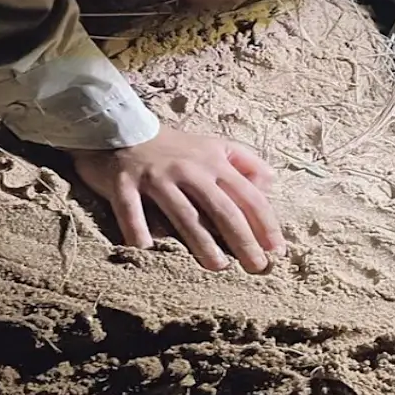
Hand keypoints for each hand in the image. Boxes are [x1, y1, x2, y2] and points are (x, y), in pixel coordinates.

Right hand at [71, 126, 284, 272]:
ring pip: (183, 213)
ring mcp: (155, 177)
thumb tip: (269, 185)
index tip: (277, 249)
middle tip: (257, 267)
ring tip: (218, 267)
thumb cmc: (173, 146)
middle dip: (243, 240)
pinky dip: (137, 230)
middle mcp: (189, 169)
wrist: (117, 126)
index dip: (266, 223)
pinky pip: (130, 210)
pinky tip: (146, 250)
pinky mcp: (122, 182)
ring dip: (202, 243)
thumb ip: (244, 162)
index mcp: (213, 162)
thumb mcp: (214, 146)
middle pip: (222, 208)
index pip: (247, 195)